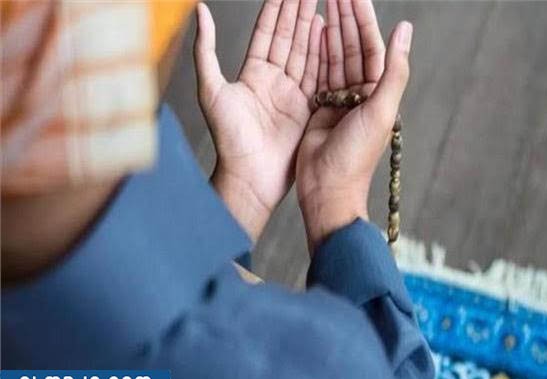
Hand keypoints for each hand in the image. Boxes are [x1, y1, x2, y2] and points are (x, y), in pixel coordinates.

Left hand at [194, 1, 323, 241]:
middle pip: (290, 39)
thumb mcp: (212, 90)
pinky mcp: (308, 110)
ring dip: (314, 29)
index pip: (268, 33)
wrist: (250, 177)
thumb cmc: (228, 138)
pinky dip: (324, 56)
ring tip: (324, 4)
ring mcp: (293, 95)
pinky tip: (331, 36)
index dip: (279, 8)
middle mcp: (274, 81)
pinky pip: (318, 78)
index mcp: (252, 74)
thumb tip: (200, 10)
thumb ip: (206, 50)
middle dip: (300, 12)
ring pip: (306, 54)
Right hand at [296, 0, 412, 253]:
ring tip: (322, 1)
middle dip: (344, 17)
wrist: (327, 189)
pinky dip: (315, 53)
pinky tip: (312, 32)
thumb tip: (405, 29)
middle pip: (352, 47)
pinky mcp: (318, 109)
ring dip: (329, 30)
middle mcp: (360, 94)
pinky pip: (317, 74)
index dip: (362, 18)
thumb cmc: (355, 157)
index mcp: (378, 93)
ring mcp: (338, 101)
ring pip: (334, 58)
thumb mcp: (380, 111)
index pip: (371, 47)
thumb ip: (394, 70)